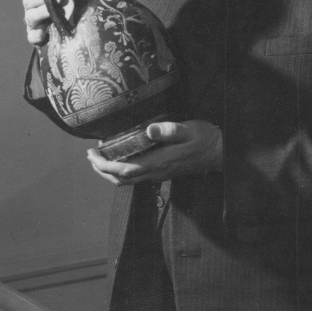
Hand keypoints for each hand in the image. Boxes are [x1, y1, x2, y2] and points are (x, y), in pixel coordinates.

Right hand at [20, 0, 63, 45]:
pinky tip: (42, 35)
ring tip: (55, 13)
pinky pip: (32, 36)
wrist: (83, 18)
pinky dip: (35, 36)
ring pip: (30, 16)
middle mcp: (33, 5)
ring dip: (41, 13)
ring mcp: (35, 20)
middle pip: (28, 0)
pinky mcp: (38, 34)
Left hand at [86, 120, 223, 185]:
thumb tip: (148, 129)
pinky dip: (122, 172)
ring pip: (128, 181)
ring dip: (110, 173)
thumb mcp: (190, 129)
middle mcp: (156, 172)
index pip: (124, 169)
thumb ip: (170, 130)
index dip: (104, 164)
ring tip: (100, 159)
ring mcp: (159, 174)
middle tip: (90, 155)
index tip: (92, 153)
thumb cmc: (206, 139)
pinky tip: (122, 160)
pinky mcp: (163, 172)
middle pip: (121, 179)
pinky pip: (136, 177)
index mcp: (159, 162)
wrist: (221, 154)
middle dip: (102, 169)